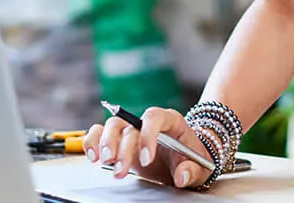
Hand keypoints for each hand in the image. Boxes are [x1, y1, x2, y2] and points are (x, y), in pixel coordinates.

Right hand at [82, 107, 213, 188]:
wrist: (185, 160)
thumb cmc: (193, 158)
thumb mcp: (200, 166)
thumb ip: (191, 170)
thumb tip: (181, 176)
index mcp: (170, 121)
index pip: (154, 117)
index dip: (148, 134)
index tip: (147, 159)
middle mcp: (147, 123)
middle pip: (129, 123)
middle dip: (121, 145)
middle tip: (119, 167)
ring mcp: (132, 132)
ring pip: (112, 126)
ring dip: (104, 143)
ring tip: (102, 161)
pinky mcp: (119, 142)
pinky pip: (100, 134)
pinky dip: (93, 142)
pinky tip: (93, 156)